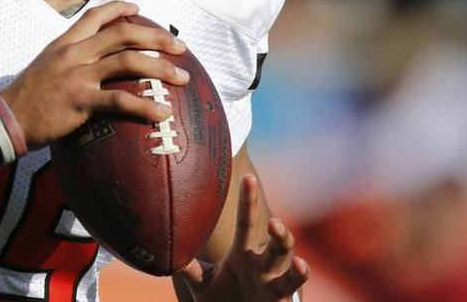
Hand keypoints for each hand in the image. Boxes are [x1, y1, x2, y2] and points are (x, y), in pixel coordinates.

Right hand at [0, 1, 187, 148]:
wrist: (5, 119)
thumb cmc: (26, 97)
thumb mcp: (45, 65)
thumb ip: (68, 58)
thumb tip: (91, 61)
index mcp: (65, 42)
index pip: (95, 15)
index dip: (120, 9)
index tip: (139, 10)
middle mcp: (74, 53)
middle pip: (123, 34)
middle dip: (157, 37)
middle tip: (180, 47)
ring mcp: (78, 75)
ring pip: (129, 62)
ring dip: (162, 68)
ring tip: (183, 79)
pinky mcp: (81, 100)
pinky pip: (121, 100)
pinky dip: (146, 107)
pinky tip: (163, 114)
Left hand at [177, 175, 308, 301]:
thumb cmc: (222, 299)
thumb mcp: (203, 284)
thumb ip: (190, 269)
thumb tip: (166, 252)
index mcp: (242, 253)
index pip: (246, 222)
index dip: (247, 200)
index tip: (247, 177)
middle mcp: (260, 262)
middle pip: (274, 240)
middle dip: (277, 230)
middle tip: (271, 220)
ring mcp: (272, 279)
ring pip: (284, 257)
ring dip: (284, 244)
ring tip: (279, 232)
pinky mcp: (279, 297)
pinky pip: (291, 284)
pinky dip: (298, 274)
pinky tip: (301, 264)